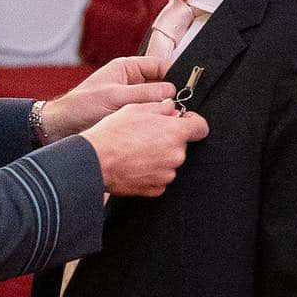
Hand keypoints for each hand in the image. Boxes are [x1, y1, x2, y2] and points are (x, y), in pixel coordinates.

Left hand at [39, 55, 174, 141]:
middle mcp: (130, 82)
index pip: (159, 66)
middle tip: (180, 107)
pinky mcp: (128, 117)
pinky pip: (146, 117)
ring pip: (155, 103)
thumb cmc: (80, 106)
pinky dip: (153, 122)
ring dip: (161, 111)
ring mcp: (130, 100)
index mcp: (126, 68)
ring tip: (169, 119)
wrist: (61, 127)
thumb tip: (170, 92)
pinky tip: (158, 129)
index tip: (186, 87)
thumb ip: (143, 93)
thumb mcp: (114, 97)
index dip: (173, 75)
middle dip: (170, 96)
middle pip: (160, 86)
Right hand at [82, 99, 207, 197]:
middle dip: (168, 140)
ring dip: (159, 157)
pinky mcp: (156, 189)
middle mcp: (176, 155)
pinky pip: (160, 178)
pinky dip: (151, 172)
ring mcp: (167, 174)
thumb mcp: (135, 109)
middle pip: (181, 145)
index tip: (181, 122)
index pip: (201, 127)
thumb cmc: (112, 134)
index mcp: (175, 133)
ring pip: (170, 162)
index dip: (191, 123)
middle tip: (146, 136)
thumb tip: (171, 108)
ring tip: (136, 151)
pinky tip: (134, 165)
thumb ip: (160, 107)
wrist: (95, 161)